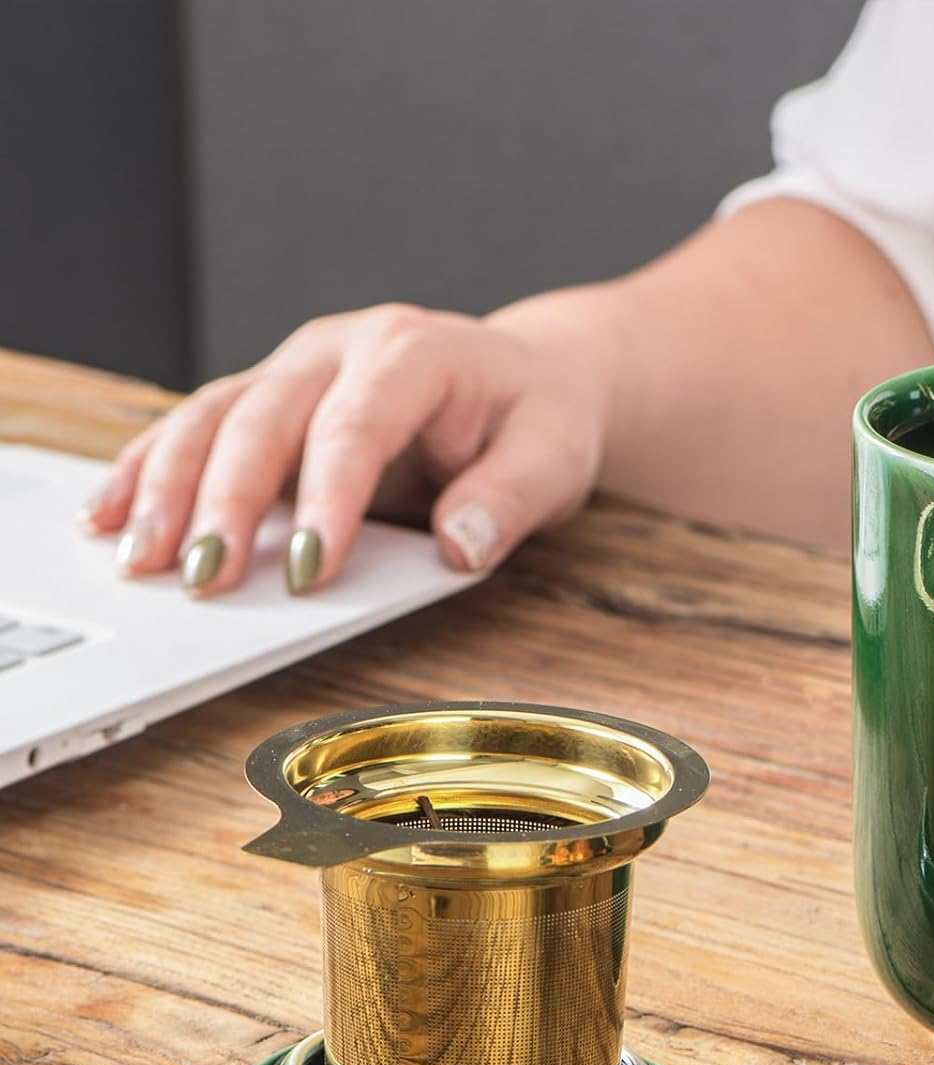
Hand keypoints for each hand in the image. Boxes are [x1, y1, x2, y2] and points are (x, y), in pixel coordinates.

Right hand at [81, 299, 613, 593]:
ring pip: (212, 417)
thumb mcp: (553, 458)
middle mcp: (341, 351)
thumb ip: (510, 498)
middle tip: (200, 576)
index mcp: (412, 354)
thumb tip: (460, 544)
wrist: (530, 379)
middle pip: (262, 418)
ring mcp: (297, 372)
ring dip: (166, 487)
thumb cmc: (539, 418)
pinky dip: (152, 470)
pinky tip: (112, 514)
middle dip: (225, 500)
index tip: (312, 571)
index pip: (355, 426)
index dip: (328, 498)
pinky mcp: (273, 403)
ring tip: (136, 556)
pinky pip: (201, 429)